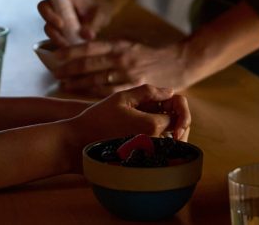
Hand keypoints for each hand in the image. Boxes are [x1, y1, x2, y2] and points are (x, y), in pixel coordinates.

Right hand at [38, 0, 119, 46]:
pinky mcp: (64, 36)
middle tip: (66, 41)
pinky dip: (64, 47)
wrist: (104, 13)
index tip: (61, 24)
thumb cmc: (101, 8)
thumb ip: (94, 23)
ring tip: (72, 48)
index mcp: (62, 1)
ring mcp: (59, 25)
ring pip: (51, 34)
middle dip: (53, 32)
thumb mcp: (101, 13)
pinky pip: (59, 42)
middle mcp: (57, 13)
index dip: (48, 14)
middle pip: (45, 22)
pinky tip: (74, 53)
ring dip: (59, 41)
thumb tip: (86, 36)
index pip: (45, 5)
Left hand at [54, 39, 189, 95]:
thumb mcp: (128, 45)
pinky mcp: (134, 88)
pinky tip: (82, 94)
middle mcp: (121, 59)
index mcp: (118, 45)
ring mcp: (128, 75)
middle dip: (69, 70)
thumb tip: (83, 52)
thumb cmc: (148, 55)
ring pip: (96, 81)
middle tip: (54, 74)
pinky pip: (110, 92)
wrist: (178, 64)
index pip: (88, 47)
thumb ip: (108, 50)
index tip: (55, 55)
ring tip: (63, 85)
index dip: (70, 51)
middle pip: (89, 65)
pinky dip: (94, 93)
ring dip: (77, 84)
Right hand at [63, 85, 190, 170]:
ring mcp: (149, 157)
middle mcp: (155, 144)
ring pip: (172, 145)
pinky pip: (161, 154)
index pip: (177, 114)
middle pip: (179, 132)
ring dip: (167, 131)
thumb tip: (170, 91)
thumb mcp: (122, 98)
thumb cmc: (98, 118)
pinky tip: (141, 134)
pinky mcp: (143, 165)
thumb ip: (148, 92)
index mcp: (152, 125)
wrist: (79, 143)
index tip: (155, 102)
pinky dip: (159, 143)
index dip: (170, 105)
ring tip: (146, 121)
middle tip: (154, 110)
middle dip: (173, 119)